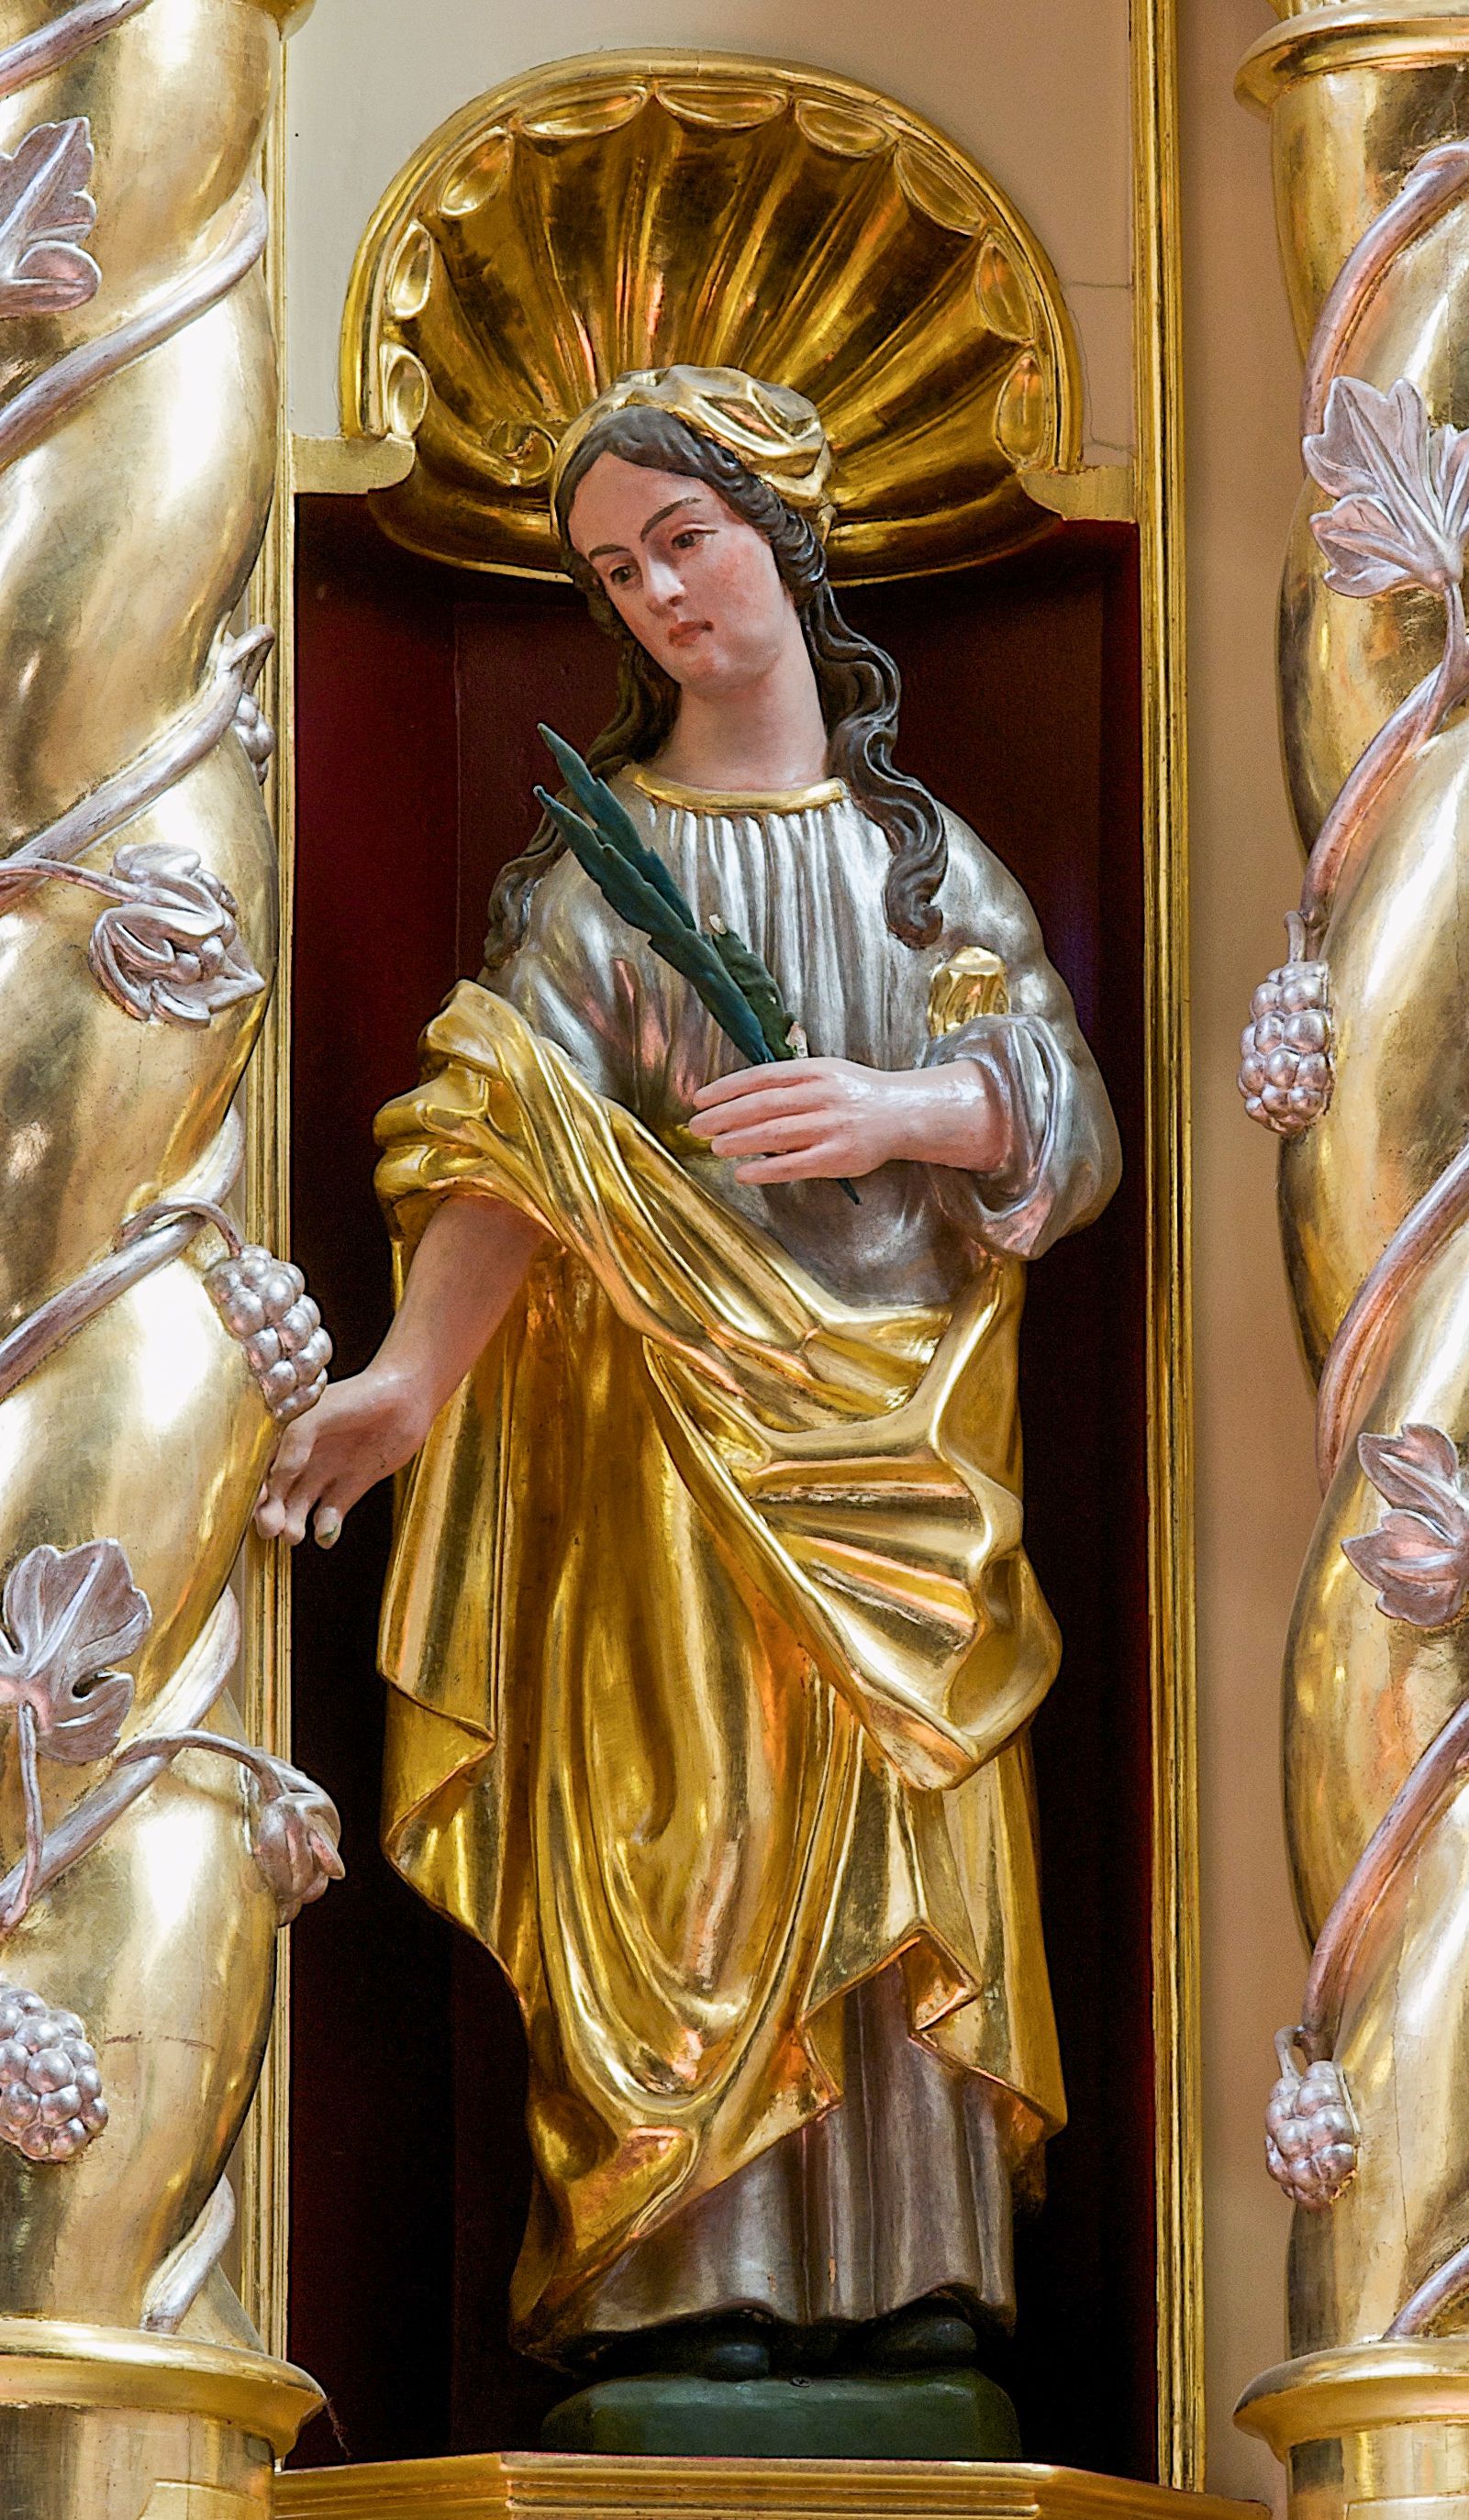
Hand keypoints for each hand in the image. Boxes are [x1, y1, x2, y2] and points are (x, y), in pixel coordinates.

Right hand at [254, 1369, 428, 1548]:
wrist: (405, 1396)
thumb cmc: (358, 1396)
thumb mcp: (316, 1414)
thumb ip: (294, 1443)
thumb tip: (278, 1480)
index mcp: (283, 1438)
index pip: (257, 1469)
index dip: (252, 1489)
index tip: (254, 1502)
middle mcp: (300, 1459)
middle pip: (275, 1496)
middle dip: (269, 1515)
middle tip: (271, 1527)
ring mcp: (325, 1474)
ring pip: (298, 1510)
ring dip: (292, 1525)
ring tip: (293, 1534)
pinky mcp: (350, 1487)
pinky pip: (329, 1517)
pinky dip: (325, 1530)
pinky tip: (325, 1534)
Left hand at [688, 1056, 1009, 1182]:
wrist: (901, 1115)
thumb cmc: (855, 1094)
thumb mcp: (825, 1072)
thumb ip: (788, 1081)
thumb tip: (739, 1095)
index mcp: (815, 1071)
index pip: (761, 1076)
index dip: (726, 1088)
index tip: (699, 1099)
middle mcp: (821, 1096)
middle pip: (762, 1105)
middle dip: (724, 1116)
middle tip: (696, 1126)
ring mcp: (830, 1127)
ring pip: (774, 1133)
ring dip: (739, 1141)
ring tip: (714, 1147)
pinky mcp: (838, 1157)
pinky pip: (794, 1164)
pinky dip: (765, 1169)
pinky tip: (743, 1172)